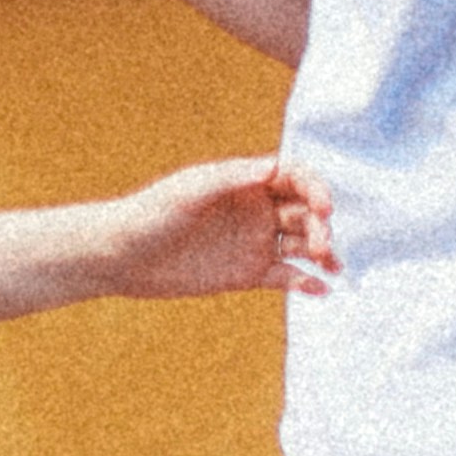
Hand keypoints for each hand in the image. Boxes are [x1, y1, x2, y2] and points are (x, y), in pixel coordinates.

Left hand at [92, 149, 340, 301]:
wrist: (123, 257)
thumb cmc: (152, 213)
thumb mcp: (190, 190)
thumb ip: (232, 178)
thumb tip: (274, 166)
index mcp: (245, 181)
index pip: (295, 176)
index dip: (316, 187)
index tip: (325, 207)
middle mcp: (255, 209)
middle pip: (305, 210)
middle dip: (320, 224)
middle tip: (320, 246)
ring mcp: (253, 242)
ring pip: (301, 243)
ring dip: (322, 251)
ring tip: (332, 265)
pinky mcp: (247, 274)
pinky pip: (286, 276)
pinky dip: (306, 281)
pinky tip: (320, 289)